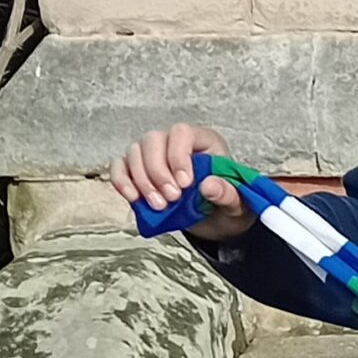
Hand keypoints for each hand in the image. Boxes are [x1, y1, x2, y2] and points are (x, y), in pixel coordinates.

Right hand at [109, 123, 251, 243]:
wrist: (216, 223)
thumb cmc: (227, 207)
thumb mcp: (237, 205)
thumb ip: (227, 194)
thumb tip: (208, 185)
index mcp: (204, 141)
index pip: (182, 133)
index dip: (178, 156)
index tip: (185, 184)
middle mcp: (175, 143)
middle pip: (153, 140)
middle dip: (158, 171)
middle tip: (171, 198)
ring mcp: (153, 155)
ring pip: (134, 153)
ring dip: (142, 180)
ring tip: (159, 205)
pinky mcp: (137, 171)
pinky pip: (120, 167)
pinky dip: (122, 181)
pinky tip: (133, 198)